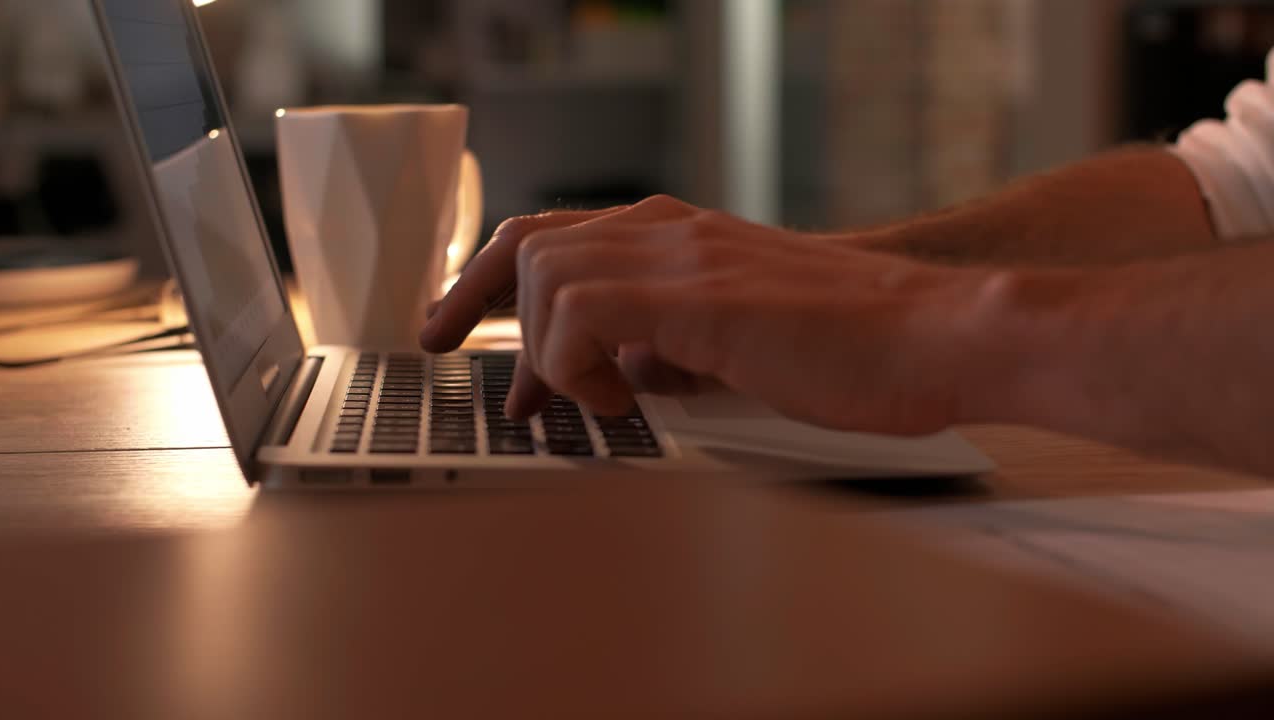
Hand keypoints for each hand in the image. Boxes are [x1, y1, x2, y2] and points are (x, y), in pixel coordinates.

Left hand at [420, 195, 995, 434]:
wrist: (937, 336)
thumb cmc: (855, 349)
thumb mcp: (740, 345)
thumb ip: (674, 348)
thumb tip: (620, 378)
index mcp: (681, 236)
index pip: (557, 236)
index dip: (490, 279)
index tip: (452, 322)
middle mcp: (672, 232)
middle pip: (529, 242)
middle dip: (470, 299)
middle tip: (440, 346)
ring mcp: (685, 257)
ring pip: (547, 274)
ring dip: (545, 350)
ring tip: (588, 403)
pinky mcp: (700, 296)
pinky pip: (584, 312)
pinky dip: (578, 365)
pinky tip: (623, 402)